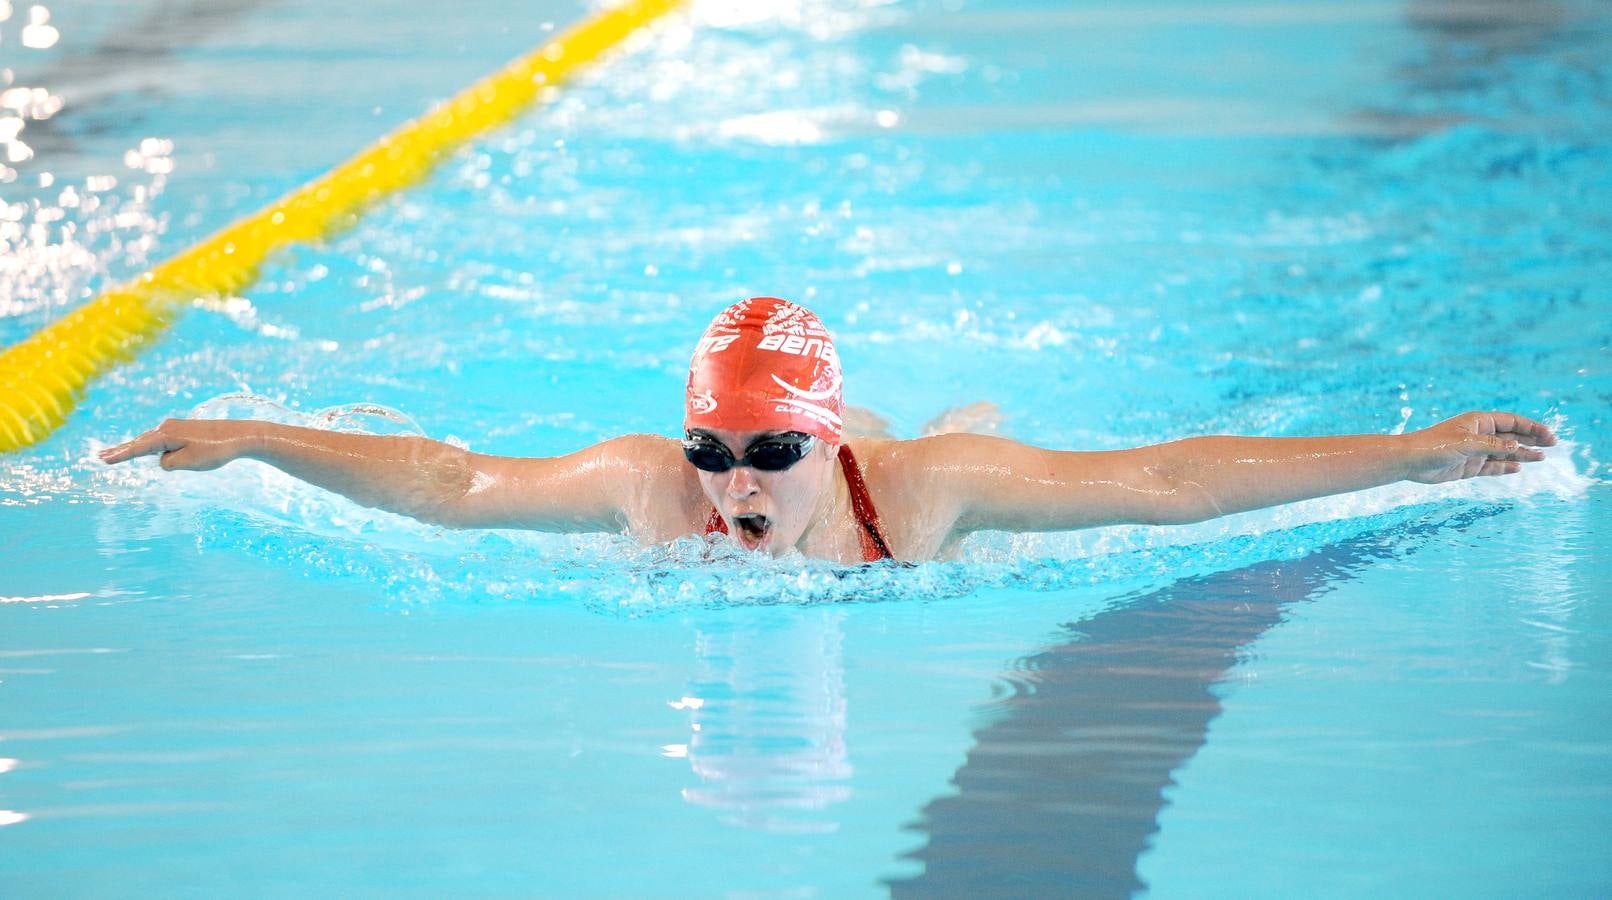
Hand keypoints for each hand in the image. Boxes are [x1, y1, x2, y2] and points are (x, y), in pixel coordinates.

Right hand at [98, 418, 262, 470]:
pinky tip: (151, 449)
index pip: (138, 448)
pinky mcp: (184, 430)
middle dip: (122, 450)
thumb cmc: (215, 450)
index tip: (103, 459)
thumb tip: (162, 459)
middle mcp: (167, 427)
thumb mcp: (188, 462)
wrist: (240, 435)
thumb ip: (168, 462)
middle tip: (101, 456)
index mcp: (166, 435)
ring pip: (153, 442)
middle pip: (140, 442)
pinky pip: (165, 441)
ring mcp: (176, 427)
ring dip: (137, 448)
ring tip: (115, 454)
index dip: (121, 455)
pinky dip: (154, 446)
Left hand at [1404, 411, 1556, 483]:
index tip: (1548, 434)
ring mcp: (1475, 451)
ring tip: (1542, 458)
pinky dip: (1505, 467)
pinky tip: (1519, 468)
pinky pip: (1492, 467)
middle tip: (1553, 444)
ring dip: (1522, 454)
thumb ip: (1493, 446)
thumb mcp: (1467, 444)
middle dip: (1532, 439)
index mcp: (1478, 422)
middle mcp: (1478, 435)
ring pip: (1504, 453)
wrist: (1410, 461)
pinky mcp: (1469, 466)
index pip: (1511, 422)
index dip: (1531, 427)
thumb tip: (1517, 447)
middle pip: (1511, 436)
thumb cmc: (1434, 446)